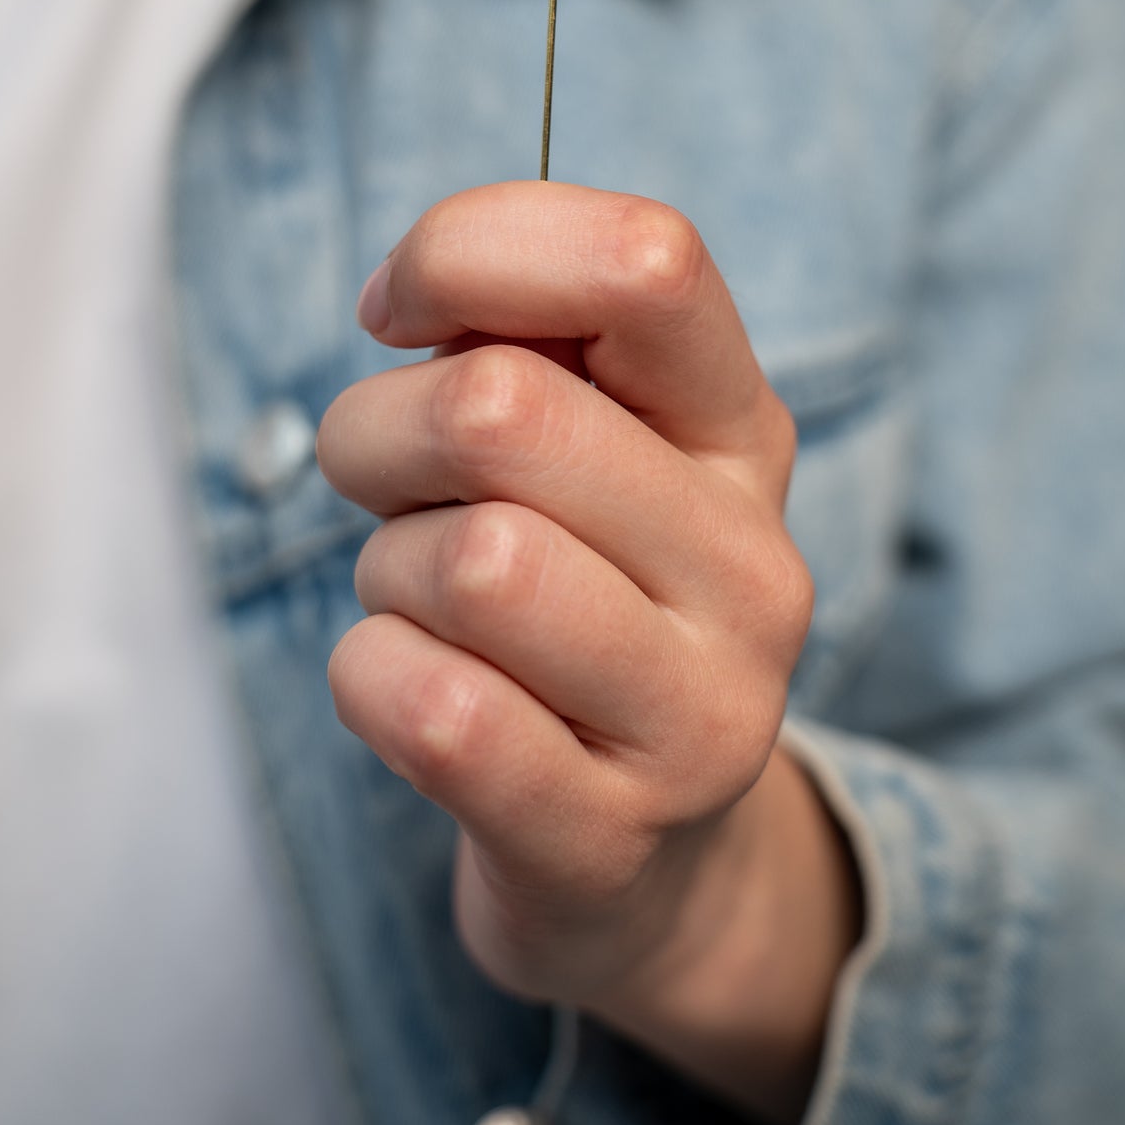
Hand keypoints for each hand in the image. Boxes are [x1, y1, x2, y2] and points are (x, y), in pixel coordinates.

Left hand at [317, 184, 860, 1124]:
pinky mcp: (612, 841)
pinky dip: (372, 681)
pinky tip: (412, 694)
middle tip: (385, 493)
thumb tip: (413, 299)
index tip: (397, 316)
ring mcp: (703, 714)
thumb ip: (516, 343)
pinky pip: (434, 712)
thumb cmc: (573, 608)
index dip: (472, 251)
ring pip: (469, 562)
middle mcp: (753, 565)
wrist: (645, 873)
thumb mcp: (581, 454)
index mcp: (741, 432)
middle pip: (500, 410)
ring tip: (423, 608)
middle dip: (376, 435)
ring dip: (386, 573)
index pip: (645, 261)